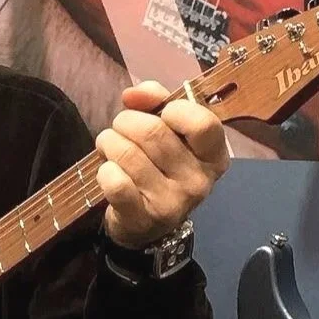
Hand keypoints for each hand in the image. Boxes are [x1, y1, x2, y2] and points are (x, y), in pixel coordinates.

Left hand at [96, 80, 228, 248]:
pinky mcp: (143, 218)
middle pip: (153, 131)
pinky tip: (108, 172)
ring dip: (109, 143)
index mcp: (214, 156)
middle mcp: (199, 181)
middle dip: (125, 122)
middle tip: (120, 130)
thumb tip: (134, 94)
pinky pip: (115, 181)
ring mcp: (172, 202)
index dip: (173, 109)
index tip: (159, 113)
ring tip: (110, 148)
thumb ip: (156, 101)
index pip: (202, 122)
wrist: (145, 224)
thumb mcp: (167, 131)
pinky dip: (104, 170)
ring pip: (128, 153)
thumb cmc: (158, 167)